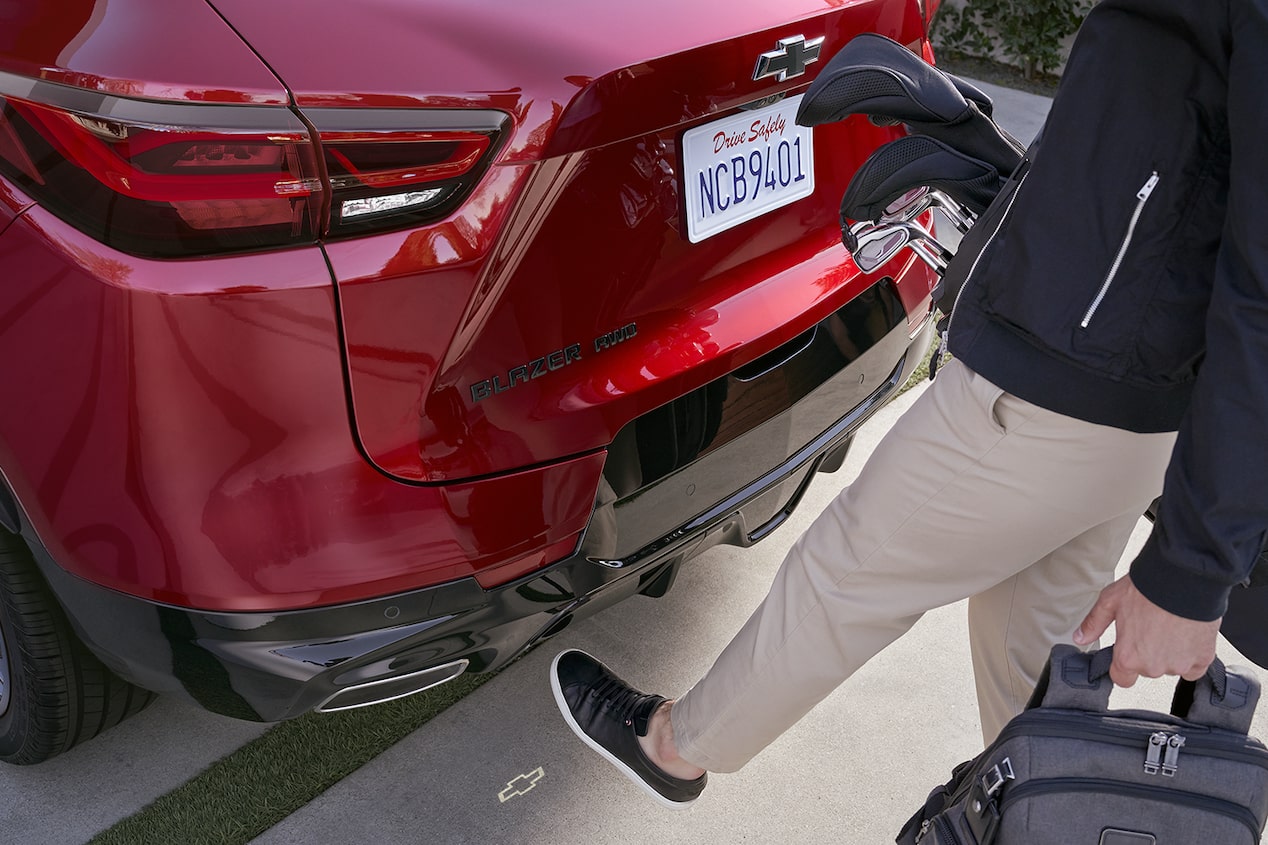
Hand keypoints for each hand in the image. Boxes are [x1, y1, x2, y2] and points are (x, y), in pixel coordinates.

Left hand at [1073, 575, 1220, 686]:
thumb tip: (1080, 638)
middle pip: (1147, 669)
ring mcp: (1179, 665)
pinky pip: (1194, 667)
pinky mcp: (1202, 659)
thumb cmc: (1147, 588)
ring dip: (1169, 653)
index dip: (1122, 665)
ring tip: (1168, 626)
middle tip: (1149, 628)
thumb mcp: (1110, 601)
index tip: (1126, 652)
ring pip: (1170, 666)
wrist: (1184, 578)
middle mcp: (1153, 667)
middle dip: (1147, 653)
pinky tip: (1185, 636)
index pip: (1121, 678)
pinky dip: (1191, 656)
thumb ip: (1094, 623)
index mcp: (1128, 656)